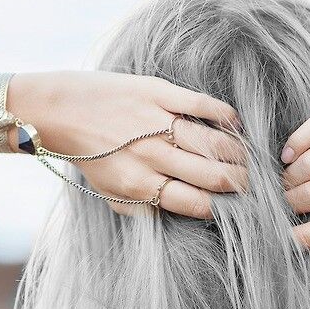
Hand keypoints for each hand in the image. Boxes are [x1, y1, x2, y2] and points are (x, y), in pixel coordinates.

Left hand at [8, 71, 245, 218]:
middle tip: (251, 184)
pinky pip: (201, 105)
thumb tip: (179, 216)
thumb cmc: (88, 157)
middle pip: (213, 175)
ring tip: (247, 159)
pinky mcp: (157, 92)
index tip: (236, 206)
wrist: (58, 111)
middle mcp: (151, 156)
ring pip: (213, 143)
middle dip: (240, 183)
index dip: (223, 207)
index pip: (197, 203)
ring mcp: (155, 122)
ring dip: (238, 153)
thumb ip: (143, 210)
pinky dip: (225, 116)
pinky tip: (236, 125)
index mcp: (140, 185)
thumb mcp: (111, 195)